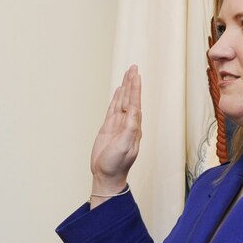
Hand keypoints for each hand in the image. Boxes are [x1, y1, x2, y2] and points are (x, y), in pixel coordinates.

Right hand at [89, 65, 141, 205]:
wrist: (106, 175)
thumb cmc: (116, 164)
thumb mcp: (124, 146)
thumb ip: (129, 128)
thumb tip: (133, 110)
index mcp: (134, 127)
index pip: (135, 103)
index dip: (135, 88)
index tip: (135, 75)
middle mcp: (128, 123)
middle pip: (130, 98)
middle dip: (131, 83)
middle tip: (133, 67)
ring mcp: (118, 125)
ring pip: (122, 101)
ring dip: (125, 88)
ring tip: (127, 74)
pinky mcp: (108, 128)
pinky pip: (113, 109)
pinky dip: (116, 99)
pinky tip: (118, 92)